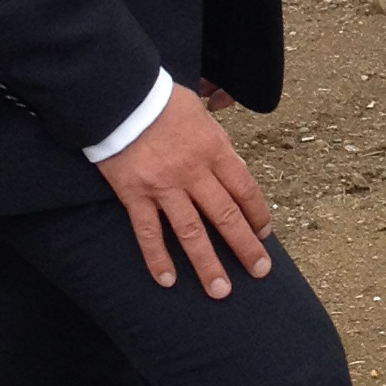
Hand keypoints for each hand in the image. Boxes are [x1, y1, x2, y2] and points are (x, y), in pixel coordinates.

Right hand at [98, 81, 273, 295]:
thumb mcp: (200, 112)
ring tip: (220, 291)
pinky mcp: (135, 194)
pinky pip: (148, 232)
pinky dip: (157, 258)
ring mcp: (164, 186)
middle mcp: (193, 172)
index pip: (245, 189)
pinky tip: (167, 280)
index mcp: (214, 149)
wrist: (121, 95)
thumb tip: (229, 162)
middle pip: (225, 216)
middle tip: (259, 271)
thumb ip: (216, 140)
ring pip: (191, 232)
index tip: (264, 233)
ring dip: (208, 264)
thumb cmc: (162, 100)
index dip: (258, 214)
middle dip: (245, 247)